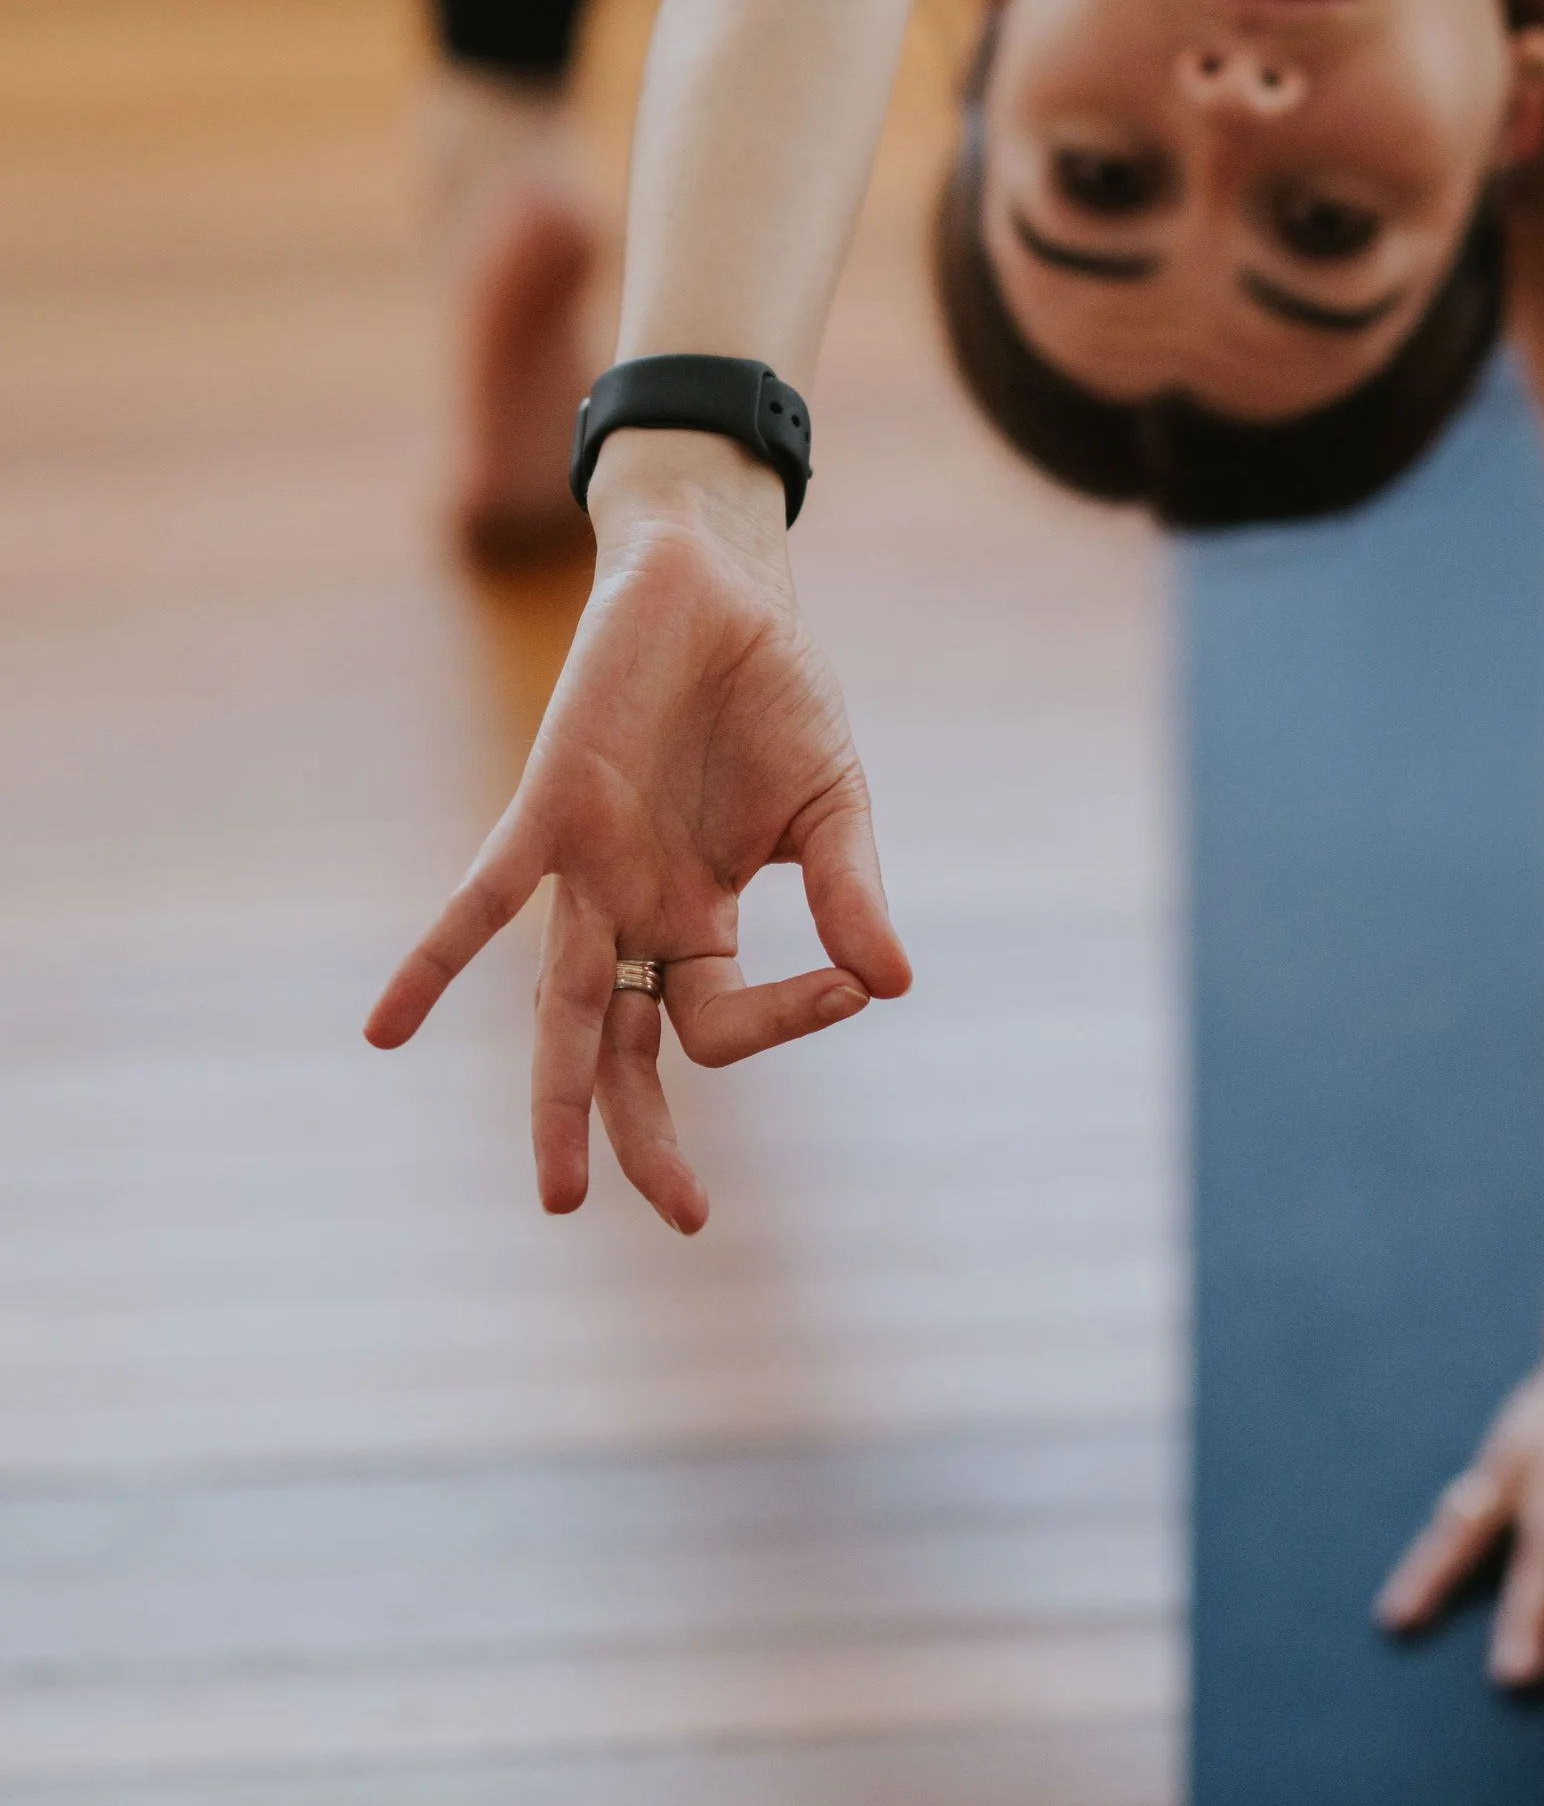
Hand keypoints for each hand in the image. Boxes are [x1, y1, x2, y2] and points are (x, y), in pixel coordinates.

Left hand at [366, 438, 910, 1228]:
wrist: (716, 588)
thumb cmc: (774, 698)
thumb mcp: (832, 804)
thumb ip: (851, 893)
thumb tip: (894, 985)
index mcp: (702, 920)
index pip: (734, 1017)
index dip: (800, 1015)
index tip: (860, 981)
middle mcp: (635, 913)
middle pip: (626, 1056)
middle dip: (647, 1140)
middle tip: (686, 1217)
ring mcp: (588, 872)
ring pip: (561, 1010)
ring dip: (556, 1103)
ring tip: (561, 1197)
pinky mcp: (548, 811)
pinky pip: (482, 902)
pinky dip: (434, 966)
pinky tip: (386, 1035)